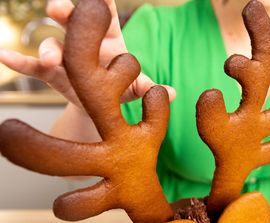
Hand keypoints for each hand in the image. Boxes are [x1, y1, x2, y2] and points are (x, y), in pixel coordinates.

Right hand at [0, 0, 175, 108]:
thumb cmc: (120, 89)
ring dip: (48, 46)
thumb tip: (171, 93)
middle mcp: (85, 42)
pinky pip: (33, 66)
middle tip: (60, 9)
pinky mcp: (52, 74)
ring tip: (51, 56)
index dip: (102, 0)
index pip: (107, 14)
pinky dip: (20, 62)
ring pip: (53, 43)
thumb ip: (149, 87)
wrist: (100, 105)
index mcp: (110, 39)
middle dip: (66, 12)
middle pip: (74, 22)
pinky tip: (5, 56)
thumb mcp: (135, 88)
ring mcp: (66, 56)